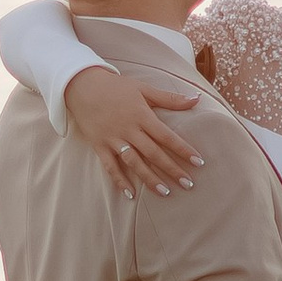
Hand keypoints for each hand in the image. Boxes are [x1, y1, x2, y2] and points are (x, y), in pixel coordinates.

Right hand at [68, 65, 203, 196]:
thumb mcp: (143, 88)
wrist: (82, 86)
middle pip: (153, 153)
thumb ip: (170, 98)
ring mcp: (113, 139)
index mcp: (142, 115)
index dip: (183, 150)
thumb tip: (197, 98)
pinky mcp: (99, 146)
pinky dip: (119, 181)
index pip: (167, 136)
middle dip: (172, 170)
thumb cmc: (116, 87)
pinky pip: (110, 167)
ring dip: (150, 179)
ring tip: (165, 193)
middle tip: (188, 184)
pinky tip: (130, 194)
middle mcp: (129, 130)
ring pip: (134, 163)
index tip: (198, 162)